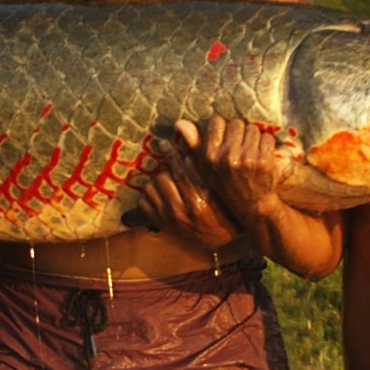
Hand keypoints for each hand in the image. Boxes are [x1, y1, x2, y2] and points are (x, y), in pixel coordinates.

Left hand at [133, 132, 242, 249]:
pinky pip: (144, 204)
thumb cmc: (225, 205)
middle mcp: (183, 211)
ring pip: (151, 189)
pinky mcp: (163, 226)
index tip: (166, 144)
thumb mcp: (218, 183)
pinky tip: (160, 195)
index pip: (180, 171)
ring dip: (157, 183)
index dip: (171, 154)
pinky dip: (149, 197)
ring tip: (167, 181)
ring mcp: (171, 220)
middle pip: (161, 178)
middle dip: (166, 171)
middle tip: (170, 168)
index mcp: (200, 199)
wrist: (223, 236)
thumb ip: (201, 158)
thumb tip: (184, 133)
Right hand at [184, 116, 297, 222]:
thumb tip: (179, 123)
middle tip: (239, 147)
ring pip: (252, 129)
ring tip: (250, 152)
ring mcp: (247, 159)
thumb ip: (193, 144)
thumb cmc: (226, 183)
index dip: (222, 128)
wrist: (252, 205)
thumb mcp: (205, 168)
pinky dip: (266, 143)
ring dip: (253, 137)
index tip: (225, 138)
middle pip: (236, 123)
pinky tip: (261, 155)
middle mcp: (226, 157)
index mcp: (209, 156)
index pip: (216, 122)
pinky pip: (266, 137)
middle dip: (239, 132)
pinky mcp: (264, 161)